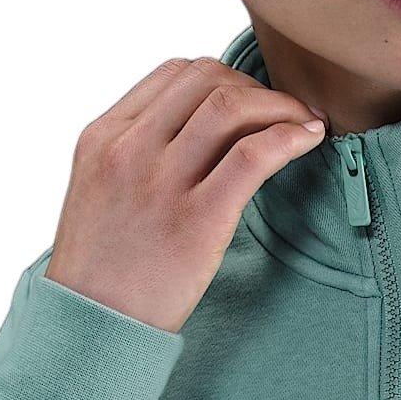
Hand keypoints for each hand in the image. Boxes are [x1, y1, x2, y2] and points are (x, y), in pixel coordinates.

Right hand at [46, 56, 328, 333]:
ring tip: (304, 122)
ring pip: (231, 105)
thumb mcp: (100, 191)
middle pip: (207, 79)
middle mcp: (129, 149)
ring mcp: (161, 182)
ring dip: (280, 105)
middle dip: (256, 87)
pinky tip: (309, 139)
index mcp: (104, 137)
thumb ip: (137, 154)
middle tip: (284, 112)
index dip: (224, 78)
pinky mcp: (197, 219)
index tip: (251, 101)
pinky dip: (289, 137)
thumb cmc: (102, 270)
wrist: (91, 326)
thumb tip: (193, 133)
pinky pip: (253, 155)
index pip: (174, 73)